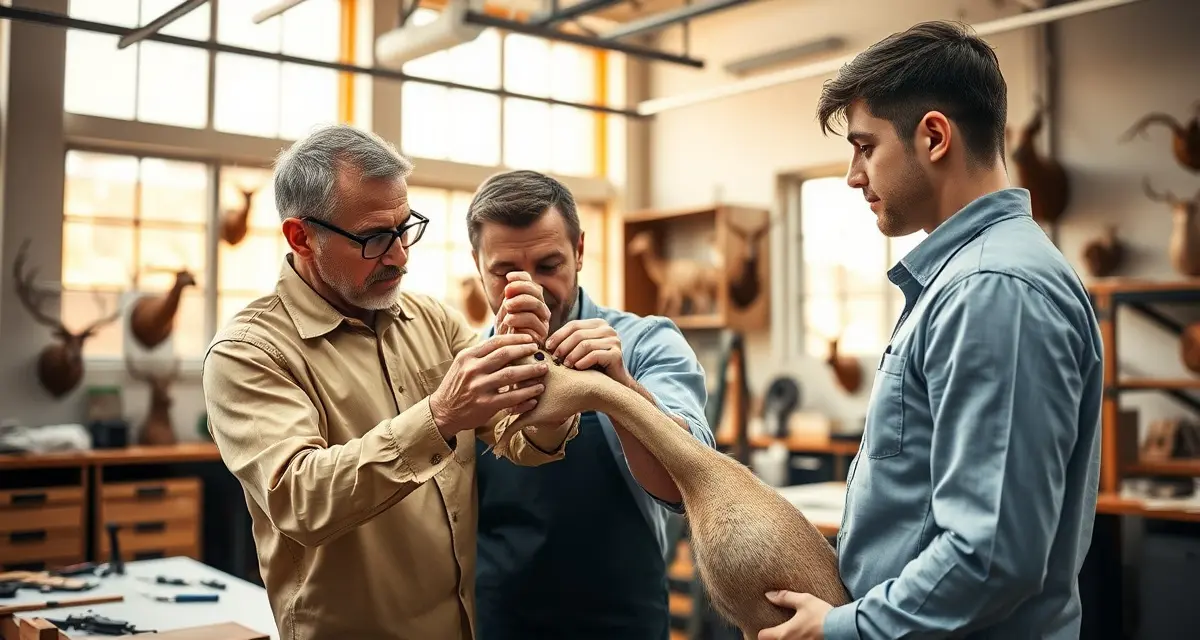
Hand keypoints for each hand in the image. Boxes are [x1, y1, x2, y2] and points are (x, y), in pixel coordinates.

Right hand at [429, 333, 548, 438]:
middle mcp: (472, 370)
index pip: (495, 342)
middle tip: (539, 352)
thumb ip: (482, 354)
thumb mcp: (463, 364)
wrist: (443, 411)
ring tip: (543, 370)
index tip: (530, 339)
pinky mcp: (485, 405)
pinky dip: (527, 394)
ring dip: (530, 372)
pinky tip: (537, 393)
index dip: (516, 339)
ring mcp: (479, 387)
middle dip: (525, 351)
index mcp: (468, 356)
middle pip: (505, 355)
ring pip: (511, 375)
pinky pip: (511, 398)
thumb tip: (507, 341)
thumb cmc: (458, 385)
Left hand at [494, 272, 549, 345]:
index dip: (522, 278)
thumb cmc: (505, 331)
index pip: (532, 284)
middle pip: (537, 292)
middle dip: (521, 289)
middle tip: (508, 292)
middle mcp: (541, 311)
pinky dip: (519, 318)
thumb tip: (510, 278)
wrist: (506, 354)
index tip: (508, 277)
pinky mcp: (541, 335)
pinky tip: (508, 320)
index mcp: (534, 302)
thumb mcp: (505, 309)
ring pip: (537, 305)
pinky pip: (533, 321)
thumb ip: (510, 295)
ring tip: (507, 307)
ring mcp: (543, 322)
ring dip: (520, 302)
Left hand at [546, 319, 631, 386]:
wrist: (613, 385)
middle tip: (555, 358)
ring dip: (572, 355)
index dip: (558, 335)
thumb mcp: (579, 351)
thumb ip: (568, 342)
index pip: (573, 325)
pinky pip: (595, 355)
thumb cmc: (592, 368)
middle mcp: (608, 329)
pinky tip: (577, 369)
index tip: (547, 347)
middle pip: (578, 334)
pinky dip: (583, 362)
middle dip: (563, 346)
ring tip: (565, 366)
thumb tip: (545, 342)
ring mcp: (614, 341)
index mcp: (598, 324)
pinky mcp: (617, 354)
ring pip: (585, 344)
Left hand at [757, 591, 832, 639]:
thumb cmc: (822, 615)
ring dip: (785, 639)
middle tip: (776, 631)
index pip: (762, 636)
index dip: (763, 631)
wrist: (843, 628)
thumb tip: (768, 594)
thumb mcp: (803, 601)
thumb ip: (784, 597)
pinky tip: (800, 636)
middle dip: (773, 638)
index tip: (766, 627)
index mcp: (784, 633)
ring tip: (790, 633)